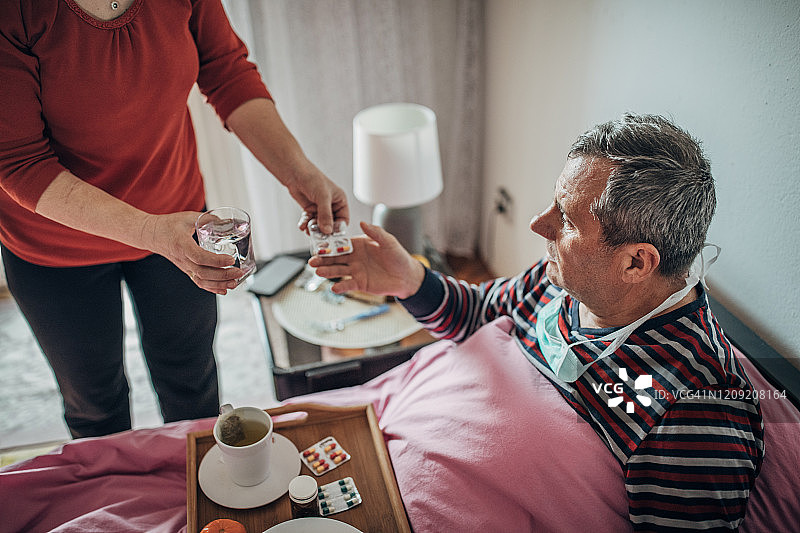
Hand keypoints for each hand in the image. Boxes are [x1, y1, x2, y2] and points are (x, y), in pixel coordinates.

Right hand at [144, 211, 243, 294]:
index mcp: (182, 245)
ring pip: (202, 281)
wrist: (151, 234)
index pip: (200, 257)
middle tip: (238, 272)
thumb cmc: (168, 225)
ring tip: (235, 282)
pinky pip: (198, 282)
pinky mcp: (186, 270)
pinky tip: (224, 289)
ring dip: (220, 284)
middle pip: (203, 273)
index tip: (230, 259)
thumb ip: (208, 219)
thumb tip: (227, 222)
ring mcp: (184, 266)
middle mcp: (182, 259)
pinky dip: (212, 288)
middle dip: (223, 275)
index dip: (216, 261)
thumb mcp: (188, 217)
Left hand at [289, 170, 348, 234]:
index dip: (338, 229)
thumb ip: (325, 215)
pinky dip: (306, 224)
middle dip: (324, 230)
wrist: (295, 173)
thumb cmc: (312, 179)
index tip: (331, 236)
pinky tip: (303, 225)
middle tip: (318, 236)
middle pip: (331, 224)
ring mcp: (320, 208)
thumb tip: (327, 230)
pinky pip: (310, 221)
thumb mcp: (322, 197)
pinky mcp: (310, 209)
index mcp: (340, 201)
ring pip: (319, 224)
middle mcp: (331, 205)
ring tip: (308, 229)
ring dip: (313, 228)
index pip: (343, 220)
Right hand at [308, 222, 425, 298]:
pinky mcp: (360, 283)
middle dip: (323, 259)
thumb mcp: (388, 241)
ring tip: (319, 272)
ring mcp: (356, 271)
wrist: (406, 276)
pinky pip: (348, 284)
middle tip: (312, 261)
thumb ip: (375, 232)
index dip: (330, 245)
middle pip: (335, 258)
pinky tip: (333, 287)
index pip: (341, 244)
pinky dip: (341, 286)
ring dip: (328, 272)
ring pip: (338, 271)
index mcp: (359, 245)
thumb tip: (362, 222)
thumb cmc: (398, 256)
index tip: (319, 245)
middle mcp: (354, 258)